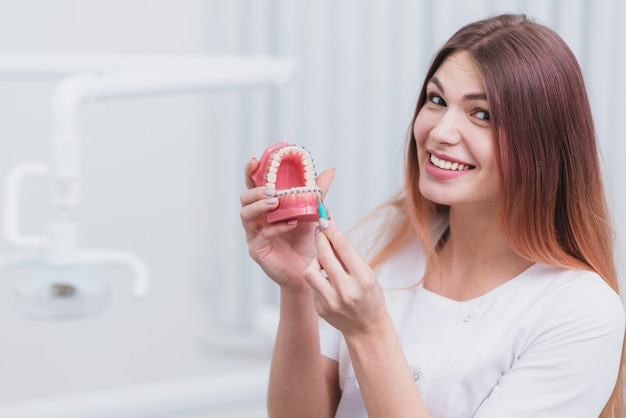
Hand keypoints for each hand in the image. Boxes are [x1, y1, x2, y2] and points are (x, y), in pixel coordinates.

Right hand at [240, 157, 334, 291]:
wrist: (309, 270)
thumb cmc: (307, 241)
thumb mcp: (314, 212)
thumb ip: (318, 192)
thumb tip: (330, 170)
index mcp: (266, 207)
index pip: (253, 186)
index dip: (250, 172)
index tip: (255, 160)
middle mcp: (256, 219)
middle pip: (244, 199)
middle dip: (256, 191)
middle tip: (272, 190)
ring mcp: (253, 235)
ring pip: (246, 215)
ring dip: (260, 205)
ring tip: (276, 201)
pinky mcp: (257, 250)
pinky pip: (261, 235)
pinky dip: (276, 227)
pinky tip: (290, 224)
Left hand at [303, 220, 387, 336]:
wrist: (366, 328)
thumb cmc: (369, 296)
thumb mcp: (366, 274)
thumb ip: (349, 256)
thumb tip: (331, 231)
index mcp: (362, 279)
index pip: (343, 248)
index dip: (332, 231)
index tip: (325, 219)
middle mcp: (347, 290)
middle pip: (324, 256)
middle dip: (320, 240)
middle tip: (319, 231)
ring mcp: (331, 302)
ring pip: (310, 271)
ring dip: (315, 261)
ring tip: (323, 261)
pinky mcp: (320, 308)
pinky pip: (312, 285)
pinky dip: (317, 277)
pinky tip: (326, 279)